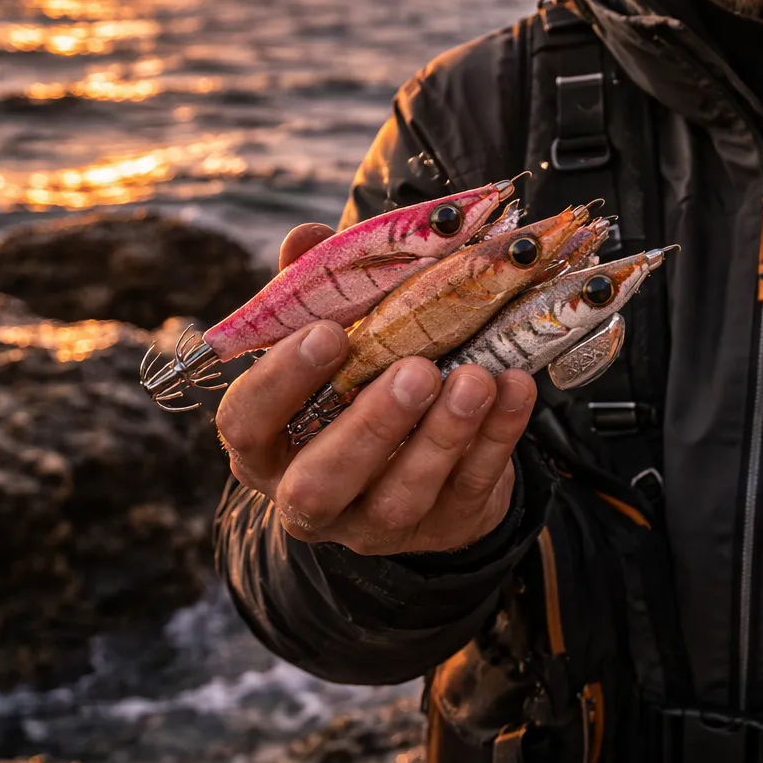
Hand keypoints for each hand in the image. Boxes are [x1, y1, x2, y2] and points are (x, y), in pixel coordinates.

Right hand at [214, 222, 533, 556]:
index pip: (247, 424)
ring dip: (443, 435)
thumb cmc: (357, 387)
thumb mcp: (331, 343)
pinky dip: (498, 437)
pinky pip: (471, 488)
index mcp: (267, 446)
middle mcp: (309, 497)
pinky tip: (514, 388)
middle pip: (320, 482)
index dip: (280, 382)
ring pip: (401, 497)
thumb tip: (306, 236)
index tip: (327, 333)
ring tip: (476, 378)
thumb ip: (315, 291)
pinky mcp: (444, 527)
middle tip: (416, 370)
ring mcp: (376, 523)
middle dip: (371, 425)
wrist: (420, 465)